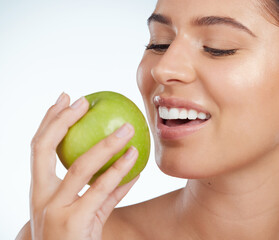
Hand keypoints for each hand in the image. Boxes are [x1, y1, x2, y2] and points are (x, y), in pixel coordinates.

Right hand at [29, 93, 138, 239]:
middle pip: (44, 148)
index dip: (50, 120)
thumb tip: (126, 164)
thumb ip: (101, 189)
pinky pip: (104, 191)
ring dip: (107, 145)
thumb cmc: (75, 237)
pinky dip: (121, 174)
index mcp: (39, 189)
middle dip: (62, 121)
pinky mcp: (75, 223)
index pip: (38, 147)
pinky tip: (137, 161)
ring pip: (81, 167)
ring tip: (127, 129)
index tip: (66, 98)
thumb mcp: (83, 209)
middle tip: (84, 101)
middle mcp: (41, 197)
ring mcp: (55, 211)